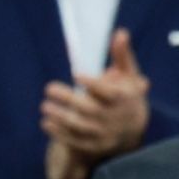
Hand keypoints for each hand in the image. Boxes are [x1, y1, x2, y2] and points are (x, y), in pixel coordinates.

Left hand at [40, 29, 152, 178]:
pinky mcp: (95, 145)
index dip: (93, 84)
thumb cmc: (127, 93)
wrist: (134, 127)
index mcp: (124, 98)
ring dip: (61, 118)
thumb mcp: (129, 74)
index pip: (109, 92)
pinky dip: (60, 134)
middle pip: (90, 110)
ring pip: (81, 127)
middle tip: (48, 88)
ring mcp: (105, 133)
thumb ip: (122, 55)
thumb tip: (120, 33)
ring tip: (44, 106)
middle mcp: (114, 118)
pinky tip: (46, 123)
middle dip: (69, 100)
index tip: (76, 74)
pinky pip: (76, 141)